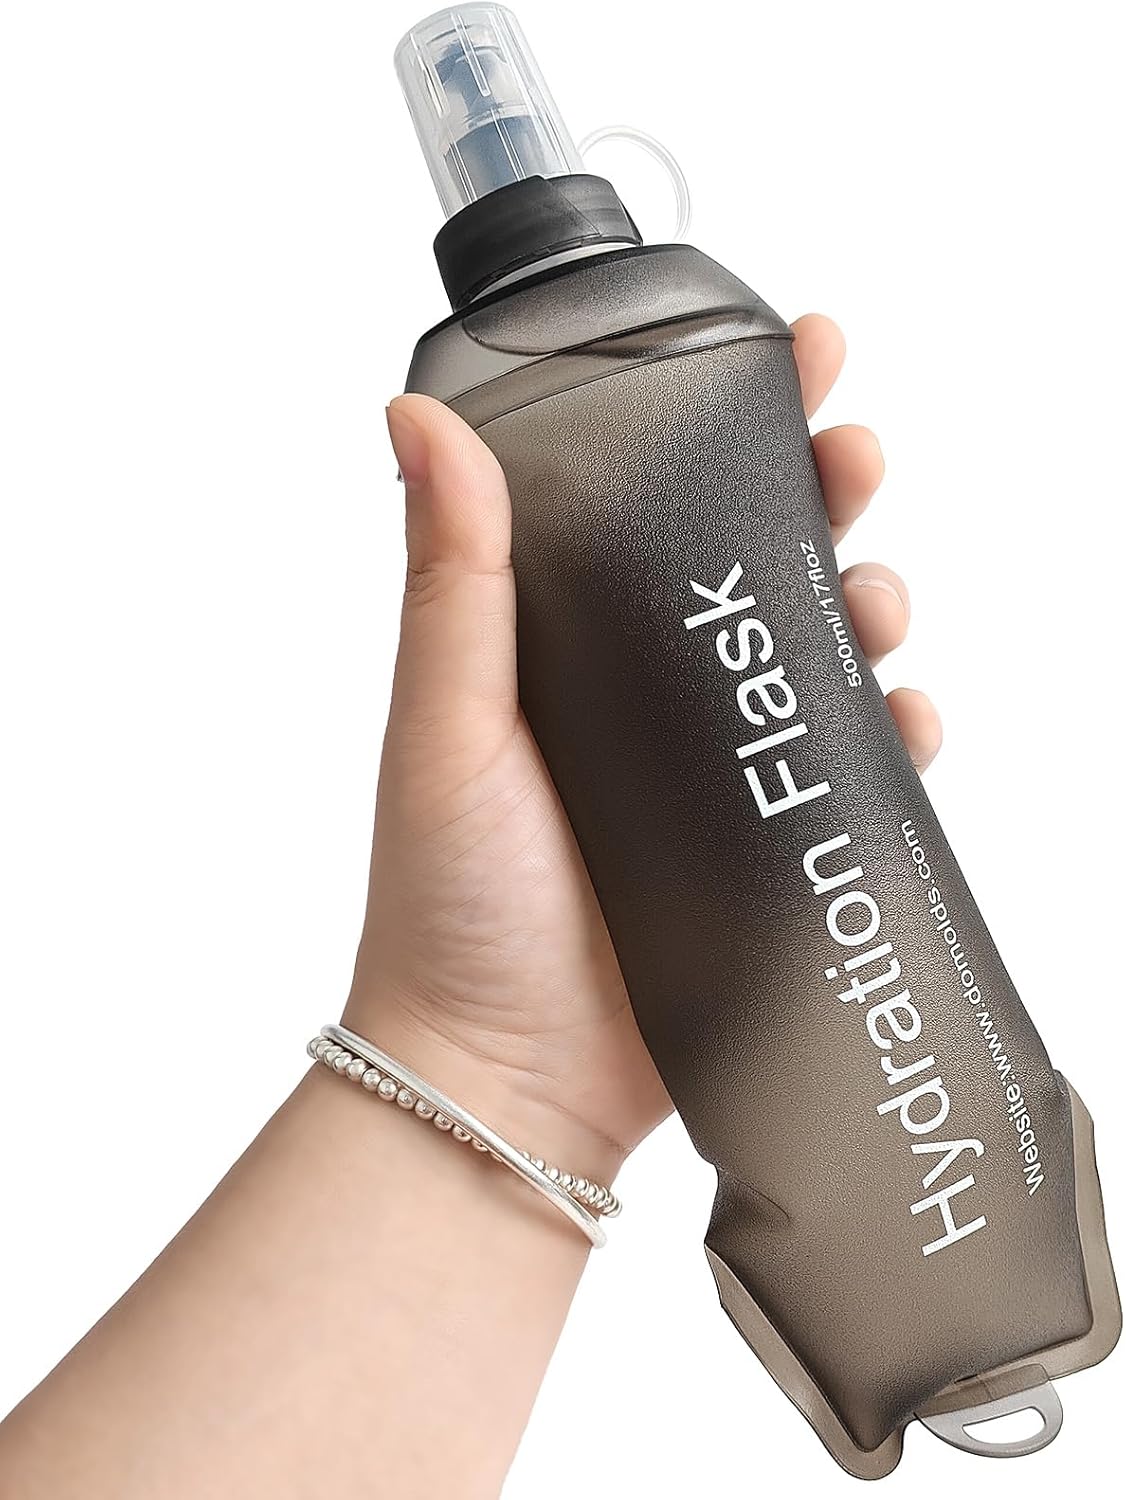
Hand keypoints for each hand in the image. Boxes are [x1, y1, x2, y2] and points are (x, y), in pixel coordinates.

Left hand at [345, 316, 941, 1174]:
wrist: (506, 1075)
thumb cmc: (451, 904)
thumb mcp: (445, 721)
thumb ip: (452, 576)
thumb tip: (417, 417)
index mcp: (568, 646)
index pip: (654, 505)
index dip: (724, 423)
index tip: (785, 354)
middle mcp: (645, 697)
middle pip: (757, 564)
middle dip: (822, 494)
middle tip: (854, 452)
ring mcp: (713, 773)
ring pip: (820, 657)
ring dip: (870, 603)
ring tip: (879, 595)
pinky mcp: (765, 849)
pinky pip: (852, 773)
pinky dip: (893, 733)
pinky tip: (907, 713)